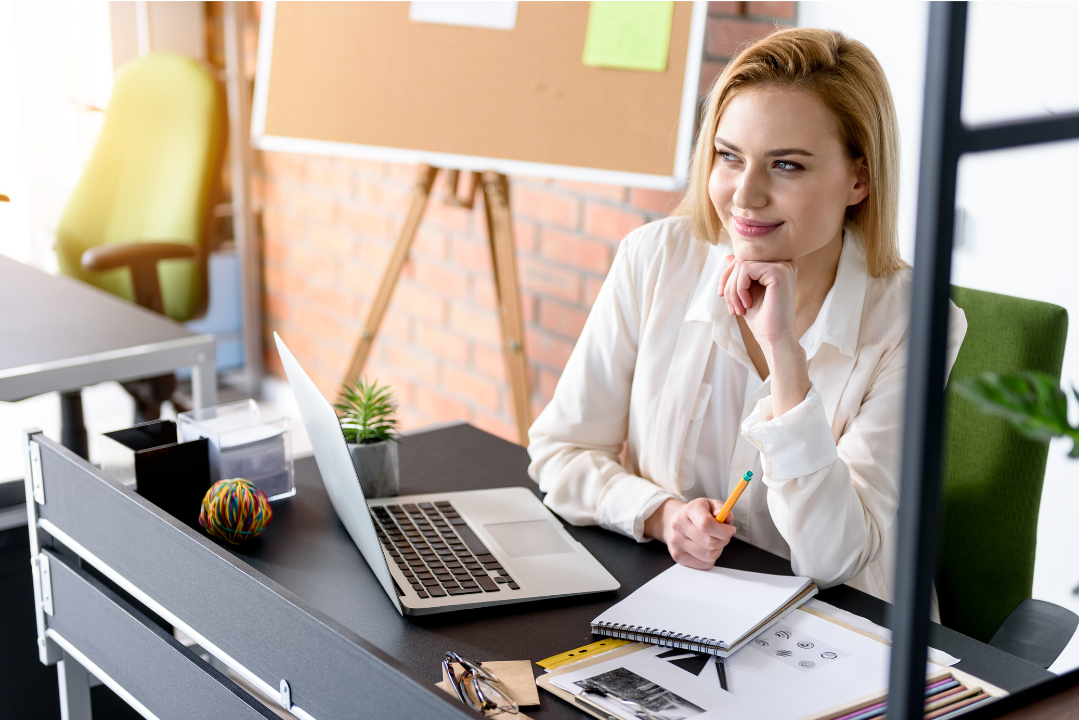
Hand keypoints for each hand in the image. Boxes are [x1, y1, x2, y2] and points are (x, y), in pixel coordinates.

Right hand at [644, 498, 735, 569]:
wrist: (676, 521)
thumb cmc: (697, 514)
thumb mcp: (710, 505)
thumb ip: (722, 509)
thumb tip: (728, 517)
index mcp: (690, 510)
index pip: (706, 524)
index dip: (723, 531)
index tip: (731, 530)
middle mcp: (679, 525)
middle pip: (709, 542)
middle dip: (723, 541)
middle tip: (723, 536)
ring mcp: (677, 542)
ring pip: (709, 556)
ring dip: (717, 551)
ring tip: (714, 542)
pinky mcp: (678, 556)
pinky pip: (704, 564)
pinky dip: (710, 559)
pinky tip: (706, 550)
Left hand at [719, 256, 810, 415]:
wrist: (775, 340)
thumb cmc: (763, 320)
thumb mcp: (746, 294)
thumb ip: (740, 276)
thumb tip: (728, 257)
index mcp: (778, 267)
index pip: (745, 260)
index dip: (727, 276)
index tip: (722, 296)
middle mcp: (784, 263)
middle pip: (741, 260)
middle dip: (728, 284)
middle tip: (731, 307)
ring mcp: (783, 265)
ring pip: (741, 265)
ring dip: (732, 290)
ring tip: (738, 309)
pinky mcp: (779, 272)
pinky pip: (745, 270)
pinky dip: (738, 288)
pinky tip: (746, 304)